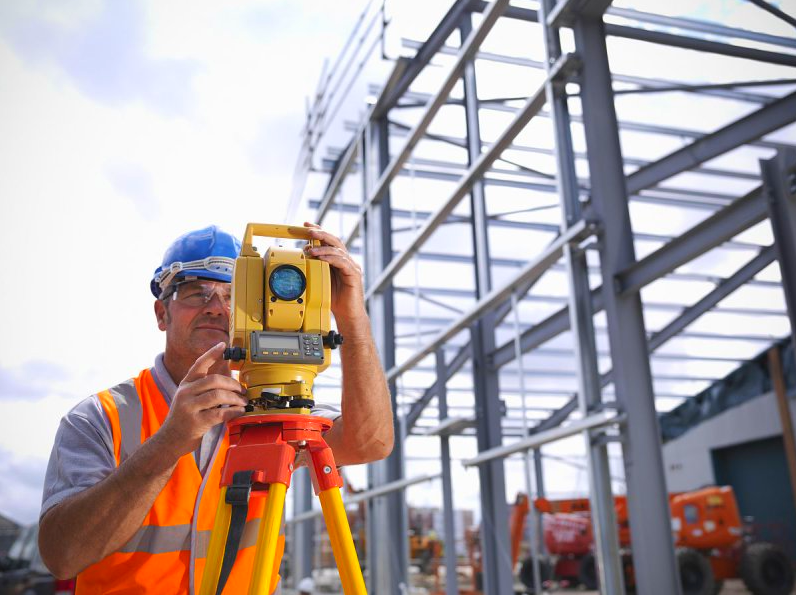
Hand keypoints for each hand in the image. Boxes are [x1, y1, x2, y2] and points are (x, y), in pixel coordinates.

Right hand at [156, 342, 247, 457]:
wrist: (170, 440)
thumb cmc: (184, 417)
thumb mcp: (188, 398)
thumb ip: (203, 388)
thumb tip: (229, 382)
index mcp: (185, 384)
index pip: (198, 364)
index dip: (211, 354)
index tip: (223, 345)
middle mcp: (185, 393)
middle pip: (213, 380)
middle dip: (232, 384)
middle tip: (243, 390)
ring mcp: (189, 408)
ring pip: (218, 395)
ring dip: (235, 398)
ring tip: (243, 402)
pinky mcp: (196, 422)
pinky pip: (220, 413)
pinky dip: (233, 411)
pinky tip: (239, 412)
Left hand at [303, 222, 365, 320]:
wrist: (348, 315)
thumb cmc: (334, 299)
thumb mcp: (320, 279)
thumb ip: (315, 266)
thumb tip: (304, 253)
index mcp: (338, 260)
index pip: (328, 241)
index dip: (318, 231)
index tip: (306, 225)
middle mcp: (346, 260)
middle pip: (334, 241)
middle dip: (320, 233)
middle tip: (308, 230)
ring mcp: (352, 266)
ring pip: (338, 250)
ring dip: (323, 247)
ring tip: (310, 249)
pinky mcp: (354, 274)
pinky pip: (343, 262)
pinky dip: (331, 258)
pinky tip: (321, 257)